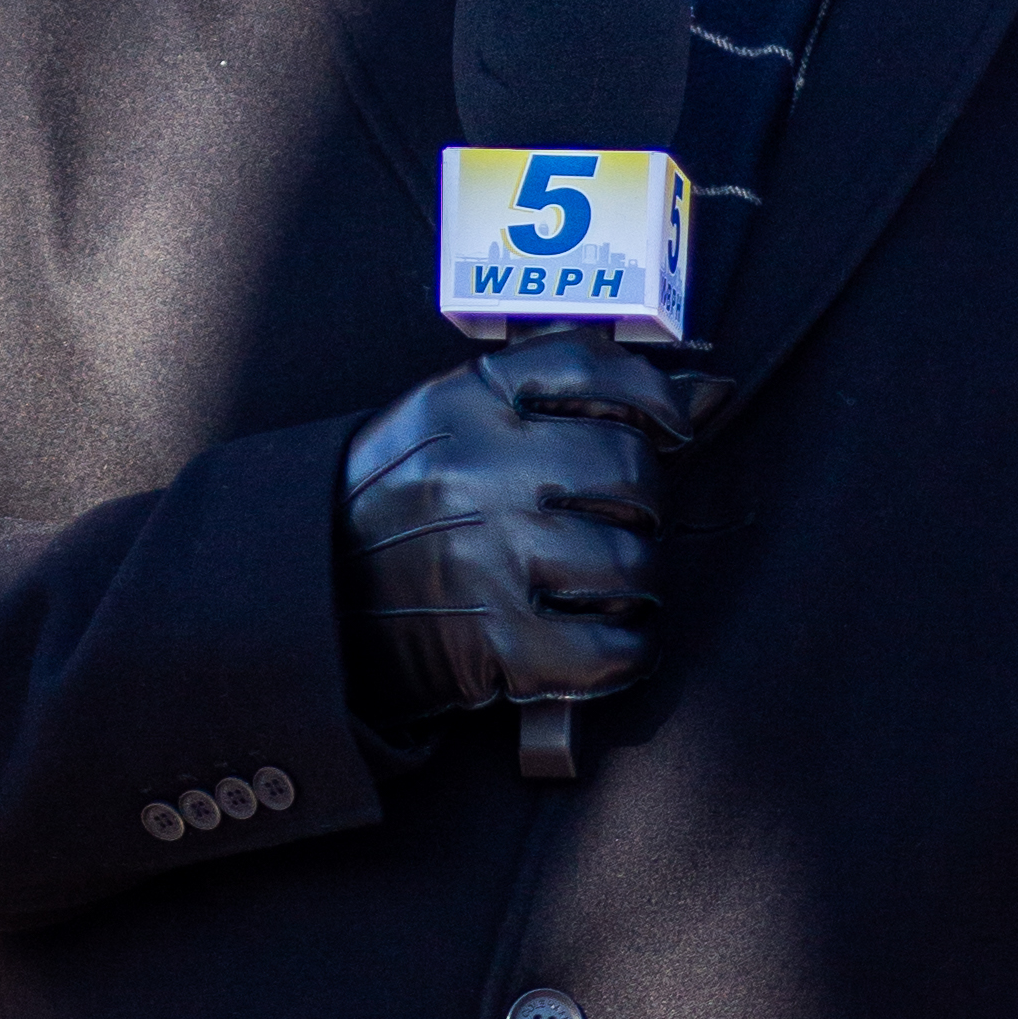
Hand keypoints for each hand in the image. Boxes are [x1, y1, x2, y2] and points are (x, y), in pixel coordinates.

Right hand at [339, 330, 705, 725]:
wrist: (306, 596)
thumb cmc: (396, 503)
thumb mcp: (451, 423)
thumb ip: (566, 397)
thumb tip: (711, 393)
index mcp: (464, 404)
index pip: (590, 366)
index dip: (654, 394)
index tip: (674, 425)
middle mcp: (479, 472)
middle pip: (631, 470)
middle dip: (643, 504)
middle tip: (616, 522)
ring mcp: (487, 558)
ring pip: (634, 564)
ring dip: (636, 584)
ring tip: (602, 586)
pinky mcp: (492, 644)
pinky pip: (612, 650)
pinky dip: (625, 652)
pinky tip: (601, 640)